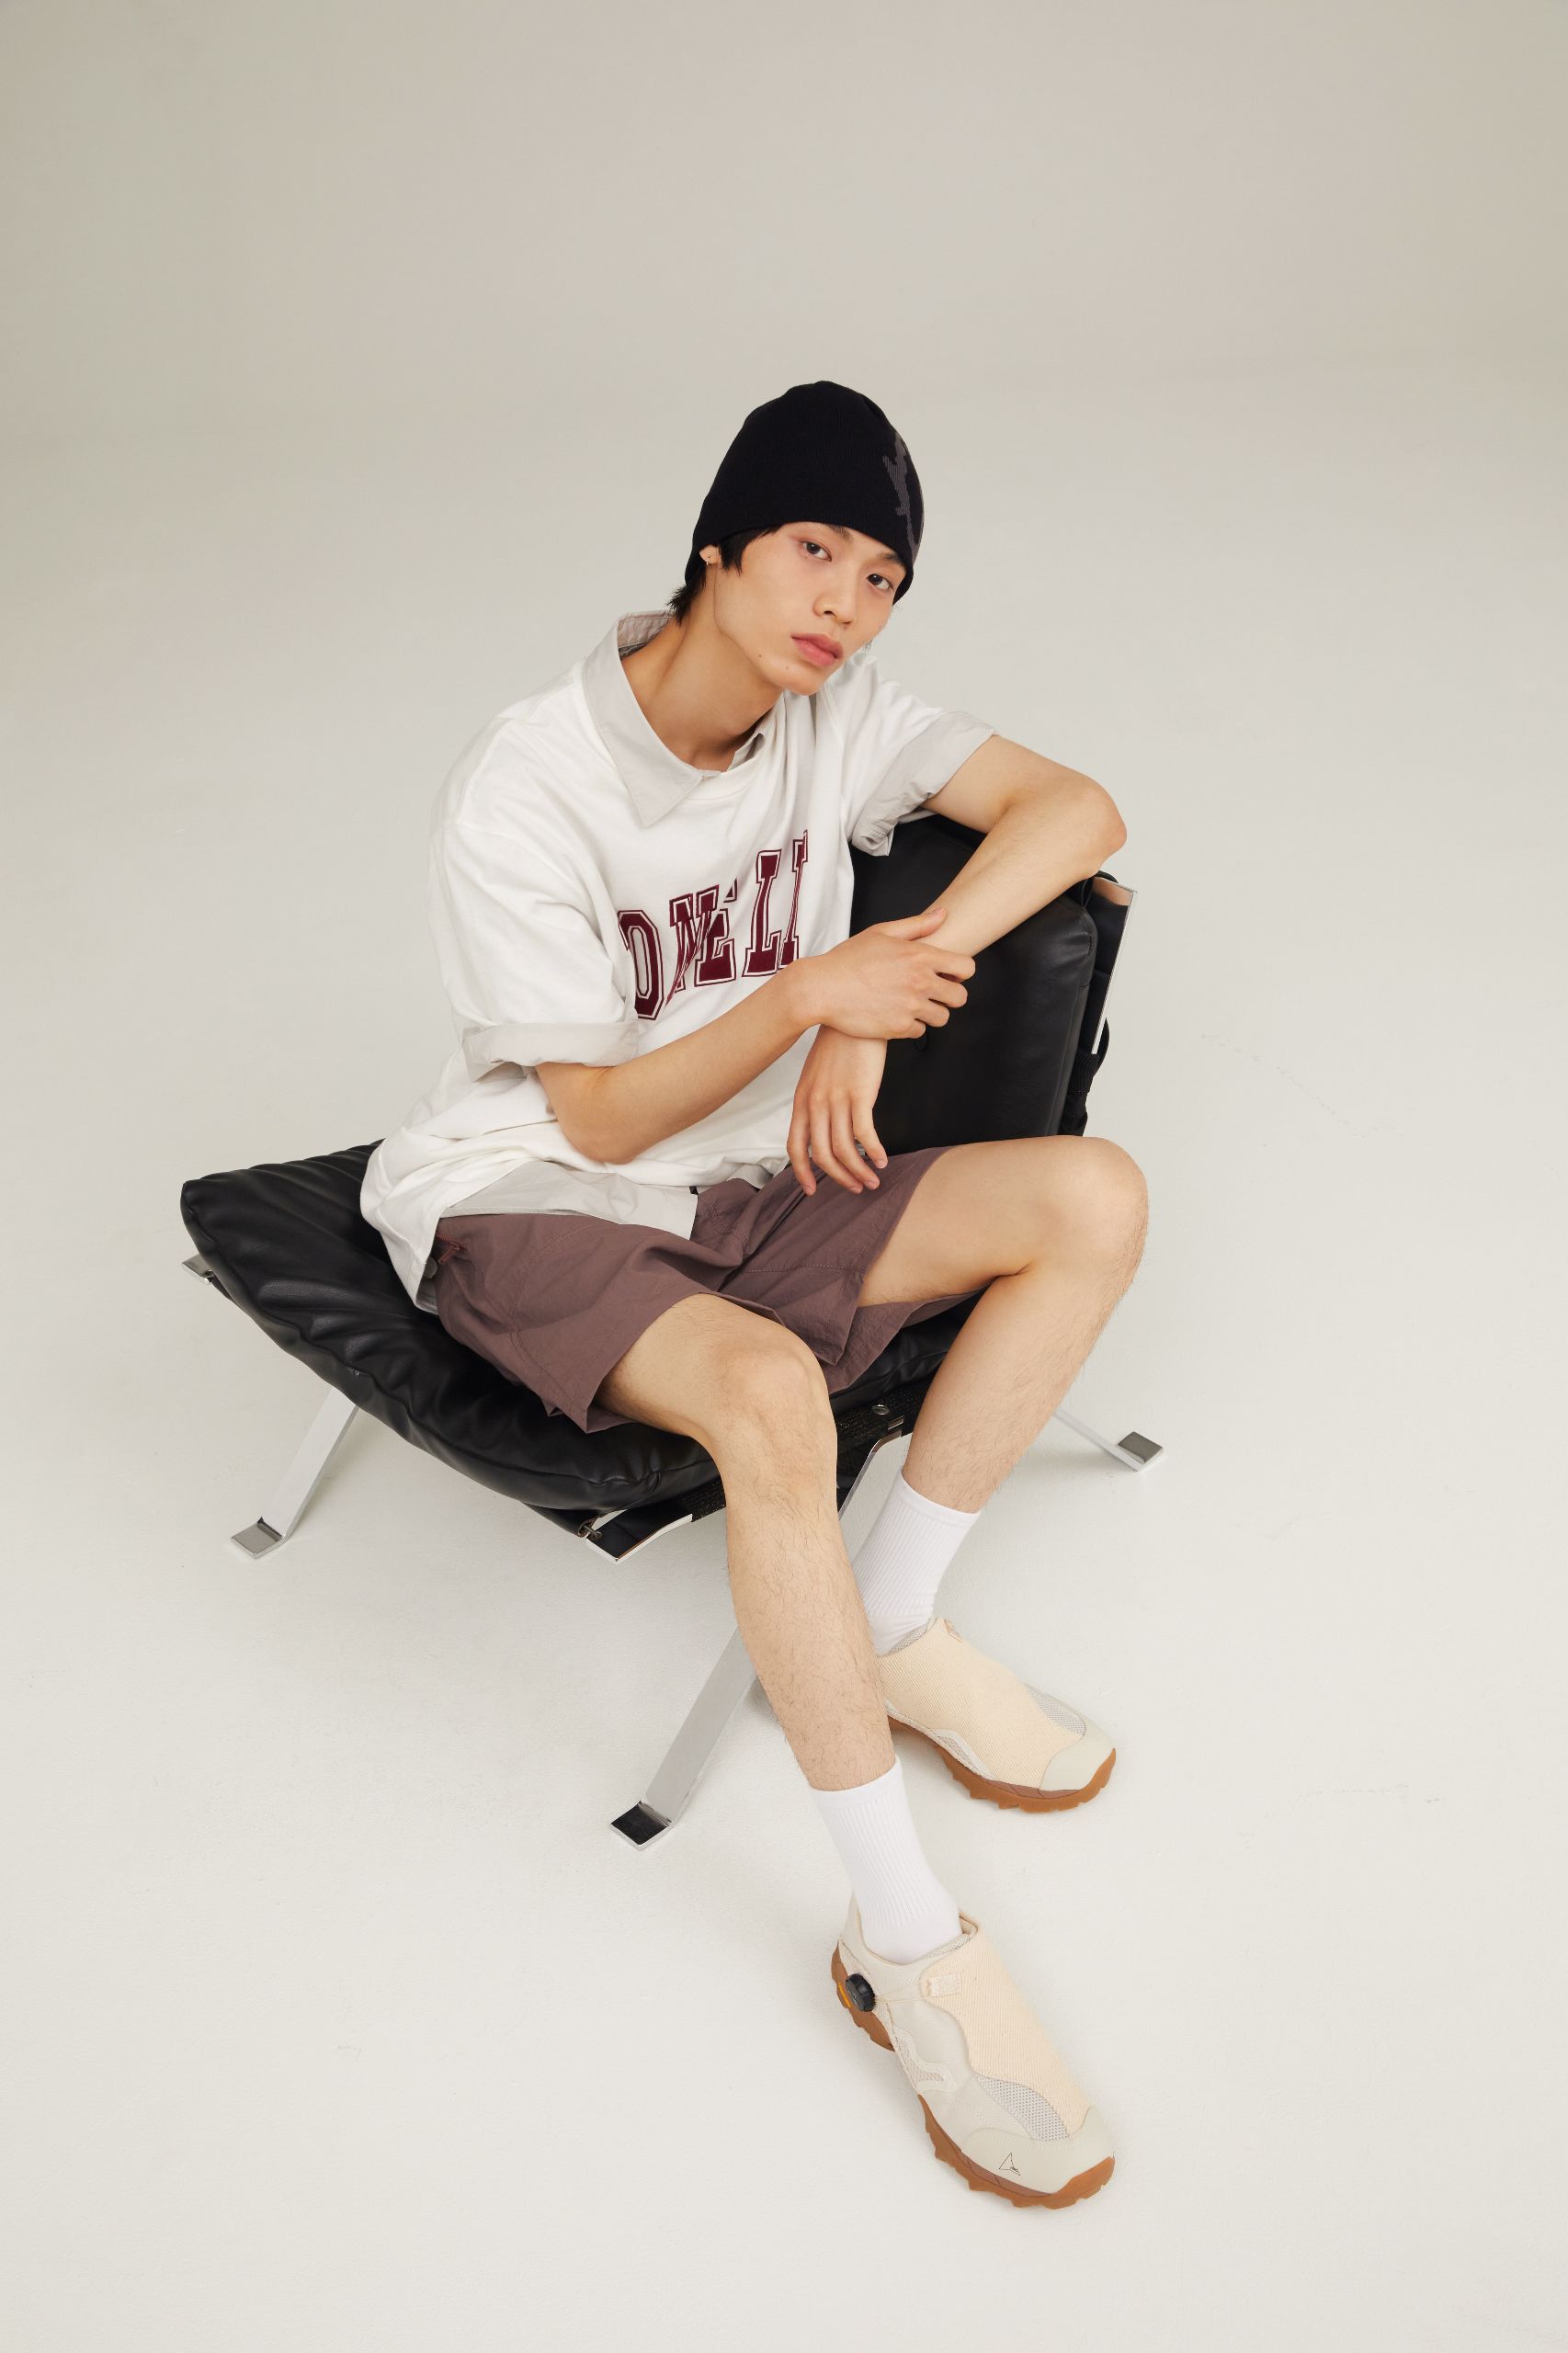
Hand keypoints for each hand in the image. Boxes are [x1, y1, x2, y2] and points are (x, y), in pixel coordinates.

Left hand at [786, 1029, 890, 1195]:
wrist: (851, 1015)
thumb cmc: (839, 1043)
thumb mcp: (817, 1073)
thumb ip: (817, 1098)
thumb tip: (825, 1123)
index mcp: (802, 1101)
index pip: (795, 1146)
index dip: (802, 1172)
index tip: (813, 1190)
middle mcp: (815, 1104)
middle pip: (822, 1155)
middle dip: (839, 1178)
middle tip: (856, 1188)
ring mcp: (836, 1100)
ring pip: (844, 1150)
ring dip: (859, 1172)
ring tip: (873, 1180)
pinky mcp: (860, 1094)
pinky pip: (865, 1135)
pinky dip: (874, 1152)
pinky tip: (883, 1160)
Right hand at [805, 906, 974, 1039]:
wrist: (821, 988)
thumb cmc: (847, 959)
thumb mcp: (881, 933)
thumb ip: (917, 925)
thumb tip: (943, 914)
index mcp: (920, 956)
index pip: (967, 967)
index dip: (961, 972)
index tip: (948, 974)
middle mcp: (920, 982)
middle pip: (960, 997)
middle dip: (950, 995)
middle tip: (933, 993)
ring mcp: (911, 1007)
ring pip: (943, 1017)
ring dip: (931, 1013)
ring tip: (912, 1005)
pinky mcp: (899, 1028)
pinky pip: (920, 1032)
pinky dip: (910, 1026)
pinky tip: (895, 1015)